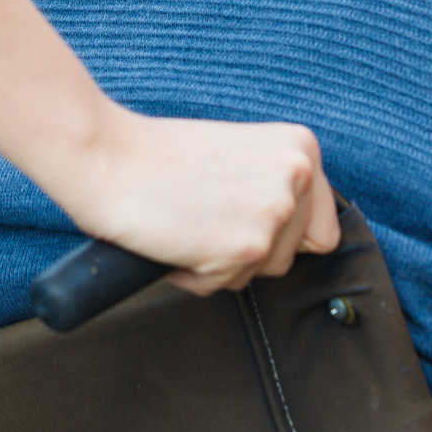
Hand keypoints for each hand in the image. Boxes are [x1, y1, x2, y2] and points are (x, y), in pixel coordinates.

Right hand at [70, 108, 340, 295]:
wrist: (108, 157)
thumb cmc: (160, 156)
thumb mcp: (240, 154)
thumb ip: (274, 182)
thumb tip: (297, 225)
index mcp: (300, 146)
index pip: (323, 223)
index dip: (284, 234)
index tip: (247, 221)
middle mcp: (298, 175)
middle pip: (295, 253)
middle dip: (252, 249)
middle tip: (207, 216)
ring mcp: (276, 211)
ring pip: (262, 271)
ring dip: (223, 262)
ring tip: (190, 223)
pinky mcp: (248, 246)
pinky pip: (226, 285)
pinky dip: (198, 275)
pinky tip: (176, 238)